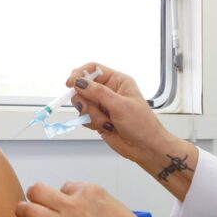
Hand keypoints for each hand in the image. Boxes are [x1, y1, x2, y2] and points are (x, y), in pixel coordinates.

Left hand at [15, 182, 150, 216]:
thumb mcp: (112, 204)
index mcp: (89, 191)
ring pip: (29, 210)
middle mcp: (74, 204)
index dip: (63, 194)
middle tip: (33, 199)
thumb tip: (75, 206)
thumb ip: (91, 202)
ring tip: (21, 212)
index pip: (65, 186)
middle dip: (33, 194)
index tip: (65, 203)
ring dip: (22, 210)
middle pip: (38, 191)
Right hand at [67, 64, 198, 195]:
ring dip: (91, 114)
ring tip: (106, 122)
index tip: (71, 84)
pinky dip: (91, 123)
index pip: (93, 69)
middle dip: (85, 100)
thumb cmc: (142, 124)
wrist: (146, 147)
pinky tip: (105, 127)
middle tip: (93, 109)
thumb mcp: (120, 106)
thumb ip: (98, 93)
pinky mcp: (98, 118)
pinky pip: (84, 117)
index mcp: (118, 81)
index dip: (80, 74)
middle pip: (83, 87)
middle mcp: (109, 91)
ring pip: (82, 103)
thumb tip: (79, 82)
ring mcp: (103, 105)